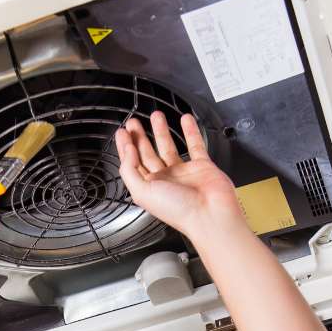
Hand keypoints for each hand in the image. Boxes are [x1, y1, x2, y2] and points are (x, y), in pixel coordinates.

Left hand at [114, 111, 246, 237]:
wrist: (209, 215)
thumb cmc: (178, 211)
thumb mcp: (142, 192)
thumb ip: (130, 170)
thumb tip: (128, 150)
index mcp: (148, 188)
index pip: (133, 163)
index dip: (126, 147)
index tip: (122, 133)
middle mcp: (165, 180)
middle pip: (148, 153)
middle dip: (140, 137)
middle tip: (134, 123)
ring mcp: (182, 172)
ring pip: (169, 146)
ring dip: (161, 130)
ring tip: (156, 115)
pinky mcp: (201, 166)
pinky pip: (195, 145)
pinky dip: (190, 131)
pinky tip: (185, 120)